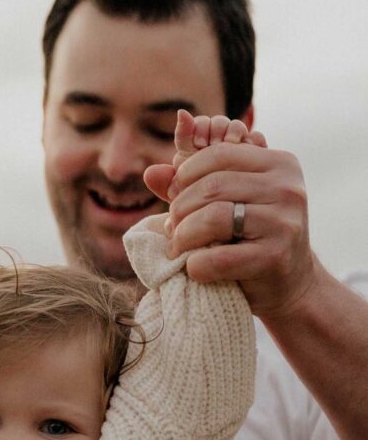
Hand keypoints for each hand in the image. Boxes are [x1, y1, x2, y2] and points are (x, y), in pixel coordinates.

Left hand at [144, 110, 316, 317]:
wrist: (289, 285)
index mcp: (278, 164)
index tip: (174, 197)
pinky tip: (194, 269)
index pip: (219, 155)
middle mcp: (287, 188)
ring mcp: (284, 222)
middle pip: (212, 186)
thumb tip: (151, 173)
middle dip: (180, 210)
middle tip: (171, 230)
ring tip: (178, 248)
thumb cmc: (251, 239)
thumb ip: (191, 186)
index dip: (186, 176)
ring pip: (213, 217)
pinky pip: (219, 258)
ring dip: (183, 237)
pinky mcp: (275, 257)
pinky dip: (196, 266)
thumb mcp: (228, 203)